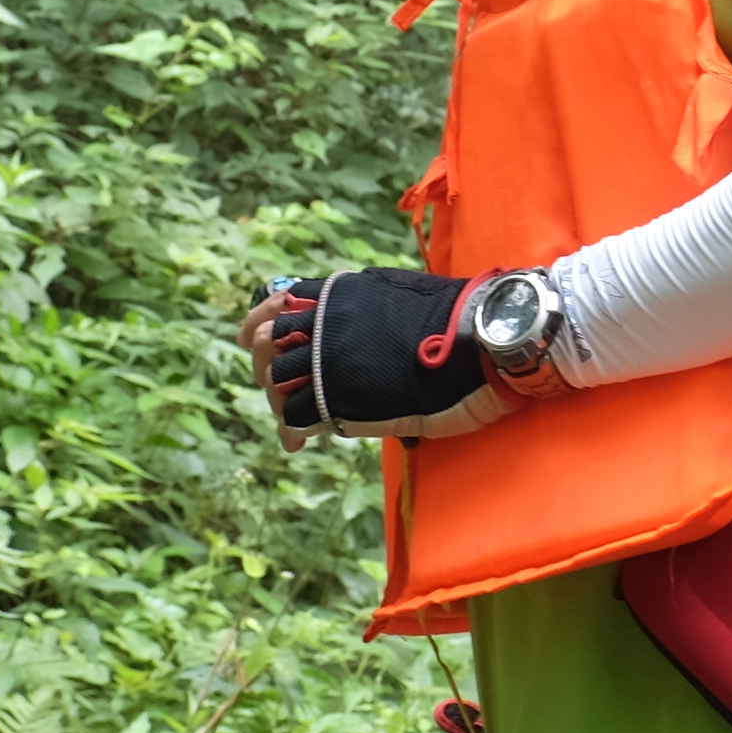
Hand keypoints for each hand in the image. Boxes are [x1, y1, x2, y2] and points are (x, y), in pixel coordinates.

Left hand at [244, 269, 509, 443]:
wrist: (480, 343)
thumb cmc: (454, 320)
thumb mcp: (400, 295)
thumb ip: (368, 304)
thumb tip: (364, 313)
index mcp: (339, 292)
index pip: (280, 303)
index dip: (262, 322)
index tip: (251, 338)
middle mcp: (324, 320)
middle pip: (267, 342)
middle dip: (266, 365)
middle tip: (278, 386)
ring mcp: (327, 359)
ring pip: (276, 379)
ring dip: (279, 398)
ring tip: (291, 415)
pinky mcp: (336, 397)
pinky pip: (295, 414)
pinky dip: (292, 429)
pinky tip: (297, 440)